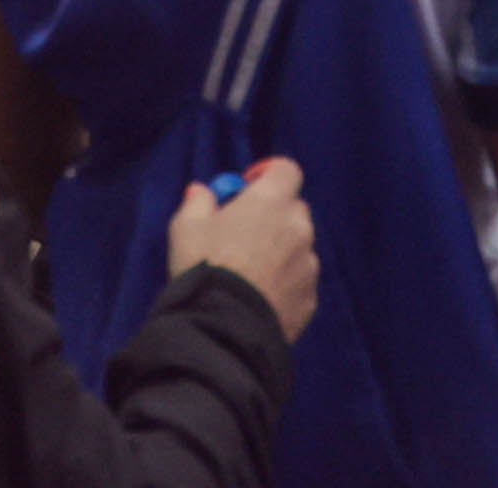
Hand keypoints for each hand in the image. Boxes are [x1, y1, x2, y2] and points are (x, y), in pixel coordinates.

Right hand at [157, 153, 318, 337]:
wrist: (226, 327)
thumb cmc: (206, 266)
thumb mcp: (186, 228)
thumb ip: (198, 202)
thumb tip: (201, 192)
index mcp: (271, 202)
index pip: (286, 170)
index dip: (267, 174)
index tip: (247, 188)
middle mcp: (299, 228)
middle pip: (294, 209)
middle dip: (274, 214)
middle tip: (245, 233)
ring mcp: (309, 266)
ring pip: (299, 247)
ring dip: (282, 250)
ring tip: (251, 273)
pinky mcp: (311, 299)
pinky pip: (300, 281)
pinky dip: (286, 282)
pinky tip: (261, 297)